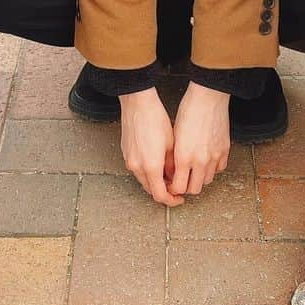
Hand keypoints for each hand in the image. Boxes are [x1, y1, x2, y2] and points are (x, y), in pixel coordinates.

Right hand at [120, 88, 181, 206]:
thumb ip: (172, 166)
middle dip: (163, 191)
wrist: (137, 103)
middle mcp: (137, 167)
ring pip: (143, 180)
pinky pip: (137, 169)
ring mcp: (129, 160)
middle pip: (150, 190)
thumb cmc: (155, 119)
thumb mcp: (172, 145)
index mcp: (151, 166)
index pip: (160, 195)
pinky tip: (156, 162)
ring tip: (167, 173)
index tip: (179, 198)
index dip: (171, 200)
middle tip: (175, 186)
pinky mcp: (125, 153)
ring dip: (155, 181)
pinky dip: (147, 172)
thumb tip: (174, 177)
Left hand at [170, 82, 229, 197]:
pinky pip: (219, 169)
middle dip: (187, 187)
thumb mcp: (174, 136)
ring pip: (208, 181)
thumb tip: (173, 171)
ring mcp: (215, 156)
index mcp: (184, 157)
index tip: (171, 185)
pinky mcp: (225, 150)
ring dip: (200, 178)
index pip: (178, 187)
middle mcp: (200, 160)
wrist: (208, 98)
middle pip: (194, 189)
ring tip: (194, 170)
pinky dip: (213, 168)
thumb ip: (174, 157)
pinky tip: (207, 161)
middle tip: (182, 180)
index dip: (173, 189)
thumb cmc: (188, 111)